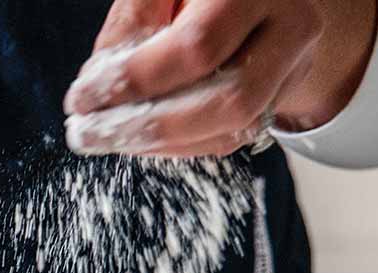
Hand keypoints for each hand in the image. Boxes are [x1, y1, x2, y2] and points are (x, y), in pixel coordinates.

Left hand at [64, 0, 377, 157]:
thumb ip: (134, 23)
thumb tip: (97, 82)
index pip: (196, 47)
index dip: (136, 80)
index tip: (83, 99)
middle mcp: (289, 23)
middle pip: (228, 99)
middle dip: (151, 126)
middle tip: (94, 134)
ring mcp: (294, 63)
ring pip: (234, 127)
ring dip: (163, 143)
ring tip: (113, 138)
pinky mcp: (283, 94)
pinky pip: (234, 136)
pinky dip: (182, 145)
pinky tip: (143, 140)